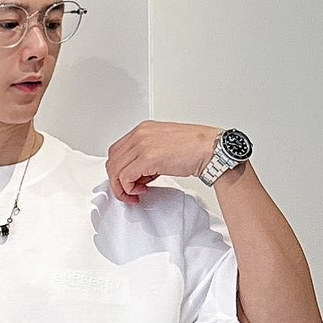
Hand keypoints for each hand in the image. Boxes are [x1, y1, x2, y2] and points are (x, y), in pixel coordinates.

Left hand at [105, 121, 220, 203]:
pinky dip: (129, 189)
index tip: (128, 182)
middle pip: (113, 161)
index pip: (117, 151)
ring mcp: (142, 144)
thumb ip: (146, 158)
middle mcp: (140, 134)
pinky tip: (141, 190)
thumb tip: (137, 175)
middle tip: (129, 192)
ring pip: (116, 170)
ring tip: (136, 193)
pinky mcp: (147, 157)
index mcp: (143, 129)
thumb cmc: (194, 148)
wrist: (209, 149)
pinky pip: (125, 177)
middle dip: (117, 181)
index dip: (119, 170)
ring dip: (122, 187)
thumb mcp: (163, 148)